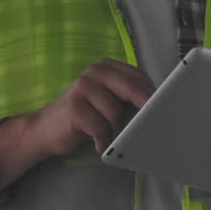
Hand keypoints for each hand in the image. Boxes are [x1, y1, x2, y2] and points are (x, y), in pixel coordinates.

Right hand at [28, 57, 154, 155]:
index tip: (165, 108)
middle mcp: (94, 72)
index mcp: (106, 66)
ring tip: (106, 134)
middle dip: (145, 108)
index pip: (138, 76)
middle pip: (131, 88)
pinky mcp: (74, 106)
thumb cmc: (84, 116)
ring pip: (115, 111)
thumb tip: (158, 106)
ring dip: (115, 129)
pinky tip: (98, 143)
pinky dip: (102, 140)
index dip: (153, 93)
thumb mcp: (107, 100)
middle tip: (154, 124)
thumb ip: (127, 96)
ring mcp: (82, 87)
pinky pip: (101, 126)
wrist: (45, 129)